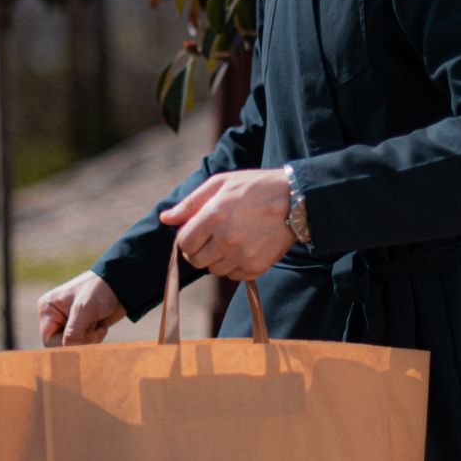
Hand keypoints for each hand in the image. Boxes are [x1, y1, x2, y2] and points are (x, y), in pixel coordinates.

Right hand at [38, 270, 125, 347]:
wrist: (122, 285)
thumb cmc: (100, 290)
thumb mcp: (84, 309)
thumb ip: (73, 332)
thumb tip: (67, 353)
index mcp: (48, 309)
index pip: (49, 341)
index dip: (65, 345)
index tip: (82, 340)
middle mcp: (55, 317)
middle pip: (62, 345)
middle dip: (80, 341)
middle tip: (93, 328)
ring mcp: (69, 323)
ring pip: (74, 346)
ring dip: (89, 339)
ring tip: (97, 324)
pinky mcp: (82, 327)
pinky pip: (84, 344)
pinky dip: (94, 338)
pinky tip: (100, 326)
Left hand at [159, 169, 292, 279]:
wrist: (295, 200)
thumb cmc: (254, 188)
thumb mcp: (221, 184)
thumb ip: (190, 203)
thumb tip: (165, 218)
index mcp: (214, 215)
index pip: (184, 242)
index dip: (186, 238)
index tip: (195, 232)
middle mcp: (226, 239)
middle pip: (196, 260)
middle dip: (198, 251)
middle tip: (210, 238)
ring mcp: (242, 255)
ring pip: (214, 270)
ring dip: (216, 259)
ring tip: (230, 241)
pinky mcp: (256, 267)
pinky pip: (233, 276)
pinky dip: (234, 267)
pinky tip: (243, 250)